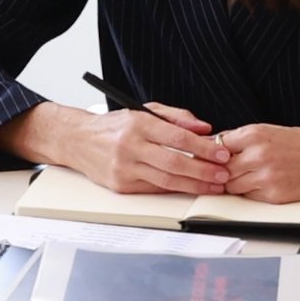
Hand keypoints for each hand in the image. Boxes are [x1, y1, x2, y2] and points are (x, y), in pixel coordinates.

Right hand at [14, 98, 229, 195]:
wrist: (77, 140)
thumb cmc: (114, 126)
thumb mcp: (144, 111)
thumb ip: (176, 118)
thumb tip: (204, 129)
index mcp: (138, 123)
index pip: (178, 137)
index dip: (203, 148)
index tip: (221, 153)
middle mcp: (130, 146)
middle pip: (174, 162)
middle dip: (203, 170)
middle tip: (223, 174)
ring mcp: (124, 168)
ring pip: (166, 180)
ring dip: (194, 185)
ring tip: (213, 185)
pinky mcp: (121, 185)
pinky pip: (154, 189)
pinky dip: (174, 189)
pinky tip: (190, 188)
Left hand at [215, 124, 299, 203]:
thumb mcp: (274, 131)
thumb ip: (246, 138)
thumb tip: (219, 144)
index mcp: (256, 134)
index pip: (217, 145)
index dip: (212, 153)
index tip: (210, 157)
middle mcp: (257, 154)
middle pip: (220, 168)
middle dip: (220, 171)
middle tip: (224, 171)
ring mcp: (264, 176)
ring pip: (231, 185)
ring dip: (234, 183)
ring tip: (247, 178)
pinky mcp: (272, 195)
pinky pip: (248, 197)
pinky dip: (249, 193)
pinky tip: (261, 185)